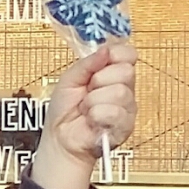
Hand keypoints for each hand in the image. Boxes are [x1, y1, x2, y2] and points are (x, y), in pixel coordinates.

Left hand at [30, 43, 137, 188]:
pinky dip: (97, 115)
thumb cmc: (64, 110)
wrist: (60, 138)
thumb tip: (105, 50)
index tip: (98, 67)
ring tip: (87, 109)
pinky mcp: (126, 126)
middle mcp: (124, 88)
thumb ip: (87, 63)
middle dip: (100, 80)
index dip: (115, 55)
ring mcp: (127, 107)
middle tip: (88, 91)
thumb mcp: (70, 79)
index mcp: (113, 72)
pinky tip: (92, 120)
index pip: (128, 54)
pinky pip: (116, 113)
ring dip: (95, 101)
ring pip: (120, 92)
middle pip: (126, 71)